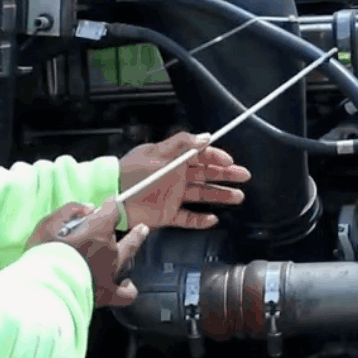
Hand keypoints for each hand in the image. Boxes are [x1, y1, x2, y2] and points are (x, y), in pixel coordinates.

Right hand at [29, 200, 149, 306]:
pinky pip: (125, 294)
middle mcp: (109, 250)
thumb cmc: (44, 253)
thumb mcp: (49, 223)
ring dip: (134, 246)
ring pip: (128, 256)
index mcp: (98, 230)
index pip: (111, 212)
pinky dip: (128, 289)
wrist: (45, 285)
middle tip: (142, 228)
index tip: (109, 203)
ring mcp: (110, 272)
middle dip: (134, 231)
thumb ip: (70, 210)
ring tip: (139, 244)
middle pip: (126, 236)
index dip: (110, 206)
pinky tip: (127, 284)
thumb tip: (89, 208)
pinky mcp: (106, 293)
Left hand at [119, 132, 251, 229]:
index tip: (230, 161)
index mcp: (174, 160)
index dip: (217, 158)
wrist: (113, 194)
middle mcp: (177, 177)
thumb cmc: (131, 171)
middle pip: (207, 175)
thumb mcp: (156, 152)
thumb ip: (181, 143)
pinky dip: (200, 220)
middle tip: (244, 176)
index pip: (202, 157)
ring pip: (202, 195)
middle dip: (227, 175)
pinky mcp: (167, 214)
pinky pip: (188, 218)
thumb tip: (204, 137)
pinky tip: (213, 219)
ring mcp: (173, 196)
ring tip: (238, 197)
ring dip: (220, 195)